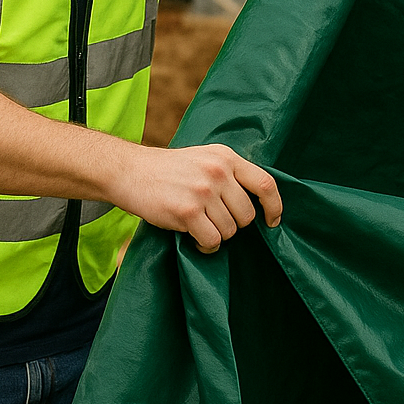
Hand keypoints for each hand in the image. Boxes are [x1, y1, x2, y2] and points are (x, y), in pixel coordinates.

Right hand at [112, 142, 281, 254]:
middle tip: (213, 221)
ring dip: (217, 236)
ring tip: (199, 226)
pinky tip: (193, 238)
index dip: (274, 207)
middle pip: (247, 215)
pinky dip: (205, 246)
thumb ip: (230, 173)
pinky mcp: (187, 211)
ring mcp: (203, 191)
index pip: (265, 184)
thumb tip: (258, 204)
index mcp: (226, 157)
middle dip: (233, 225)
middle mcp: (218, 171)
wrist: (129, 171)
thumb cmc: (169, 170)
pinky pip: (212, 241)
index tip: (272, 222)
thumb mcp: (204, 158)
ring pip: (230, 231)